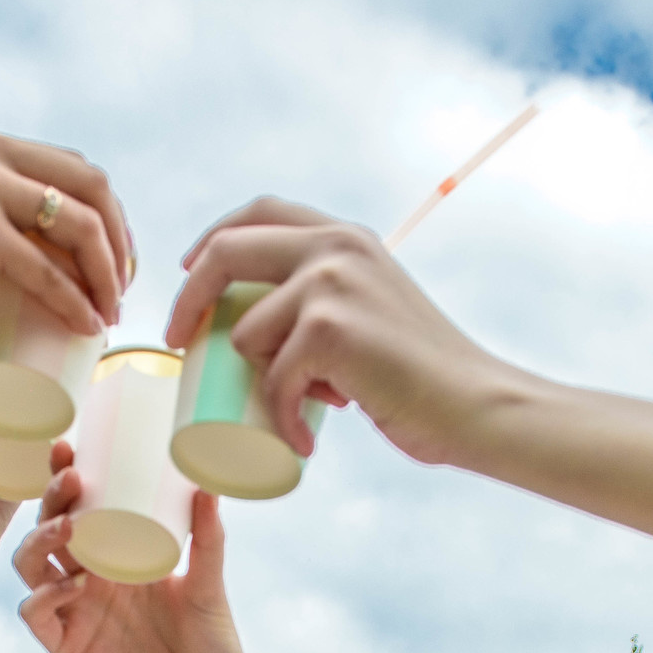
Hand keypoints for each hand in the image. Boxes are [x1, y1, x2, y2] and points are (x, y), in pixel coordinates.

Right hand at [0, 126, 133, 333]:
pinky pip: (47, 270)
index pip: (74, 166)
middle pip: (92, 189)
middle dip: (119, 242)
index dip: (108, 214)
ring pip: (79, 226)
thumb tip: (20, 248)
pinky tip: (85, 324)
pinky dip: (74, 301)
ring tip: (108, 312)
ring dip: (107, 273)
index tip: (114, 259)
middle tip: (120, 289)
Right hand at [13, 474, 244, 652]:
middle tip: (71, 478)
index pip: (78, 507)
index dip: (64, 478)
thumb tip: (208, 485)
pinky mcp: (67, 648)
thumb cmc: (211, 648)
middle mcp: (87, 579)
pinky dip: (44, 596)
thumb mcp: (210, 586)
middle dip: (50, 499)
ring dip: (39, 541)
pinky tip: (72, 585)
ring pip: (30, 566)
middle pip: (47, 528)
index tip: (70, 446)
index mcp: (116, 556)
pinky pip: (36, 614)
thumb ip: (207, 540)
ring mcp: (74, 612)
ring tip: (67, 528)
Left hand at [165, 197, 507, 463]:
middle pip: (226, 253)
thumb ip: (333, 297)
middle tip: (179, 341)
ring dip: (261, 381)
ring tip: (306, 409)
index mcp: (345, 236)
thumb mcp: (374, 307)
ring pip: (247, 334)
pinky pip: (274, 381)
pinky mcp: (328, 330)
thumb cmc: (423, 374)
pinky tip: (302, 441)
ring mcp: (330, 285)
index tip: (189, 271)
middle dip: (188, 297)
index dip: (212, 238)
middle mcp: (336, 246)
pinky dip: (281, 421)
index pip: (259, 211)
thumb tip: (262, 327)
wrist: (473, 404)